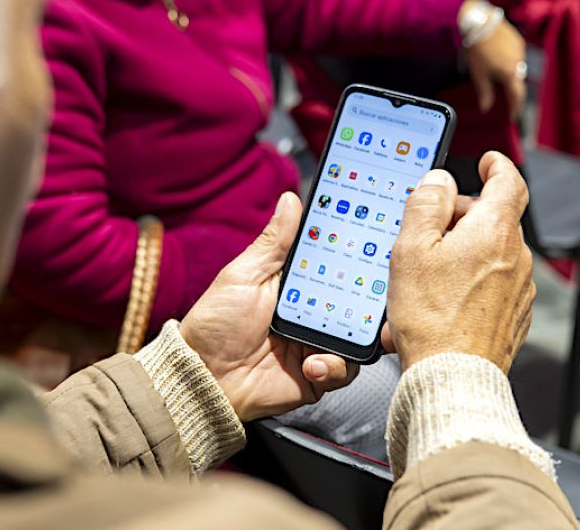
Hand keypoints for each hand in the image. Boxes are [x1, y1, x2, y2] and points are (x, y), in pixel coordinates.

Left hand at [180, 192, 359, 421]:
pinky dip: (334, 366)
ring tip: (343, 330)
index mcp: (297, 285)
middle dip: (370, 296)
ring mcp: (317, 344)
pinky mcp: (318, 376)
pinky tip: (310, 362)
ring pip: (358, 336)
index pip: (337, 264)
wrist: (202, 378)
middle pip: (356, 300)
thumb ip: (274, 242)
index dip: (357, 254)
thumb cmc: (216, 324)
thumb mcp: (245, 275)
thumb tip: (291, 199)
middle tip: (376, 289)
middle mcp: (313, 313)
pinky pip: (344, 370)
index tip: (376, 239)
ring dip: (356, 333)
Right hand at [381, 152, 534, 372]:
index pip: (509, 181)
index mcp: (494, 230)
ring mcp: (519, 289)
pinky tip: (436, 304)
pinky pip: (490, 287)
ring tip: (422, 280)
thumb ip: (427, 204)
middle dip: (461, 216)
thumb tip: (439, 180)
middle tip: (426, 231)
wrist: (452, 376)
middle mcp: (515, 256)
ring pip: (489, 254)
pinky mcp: (513, 317)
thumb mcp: (411, 248)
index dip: (496, 166)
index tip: (486, 162)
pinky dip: (466, 285)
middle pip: (492, 219)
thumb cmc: (431, 316)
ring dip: (460, 254)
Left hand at [460, 0, 526, 121]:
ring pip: (516, 68)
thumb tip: (485, 108)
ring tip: (495, 71)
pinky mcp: (518, 40)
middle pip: (518, 82)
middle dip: (511, 91)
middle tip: (505, 99)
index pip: (517, 96)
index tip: (512, 117)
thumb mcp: (478, 74)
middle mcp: (519, 63)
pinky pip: (515, 55)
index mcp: (510, 73)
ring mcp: (520, 50)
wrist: (481, 22)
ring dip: (508, 73)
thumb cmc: (478, 48)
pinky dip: (508, 60)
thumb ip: (485, 92)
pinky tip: (497, 57)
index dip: (515, 108)